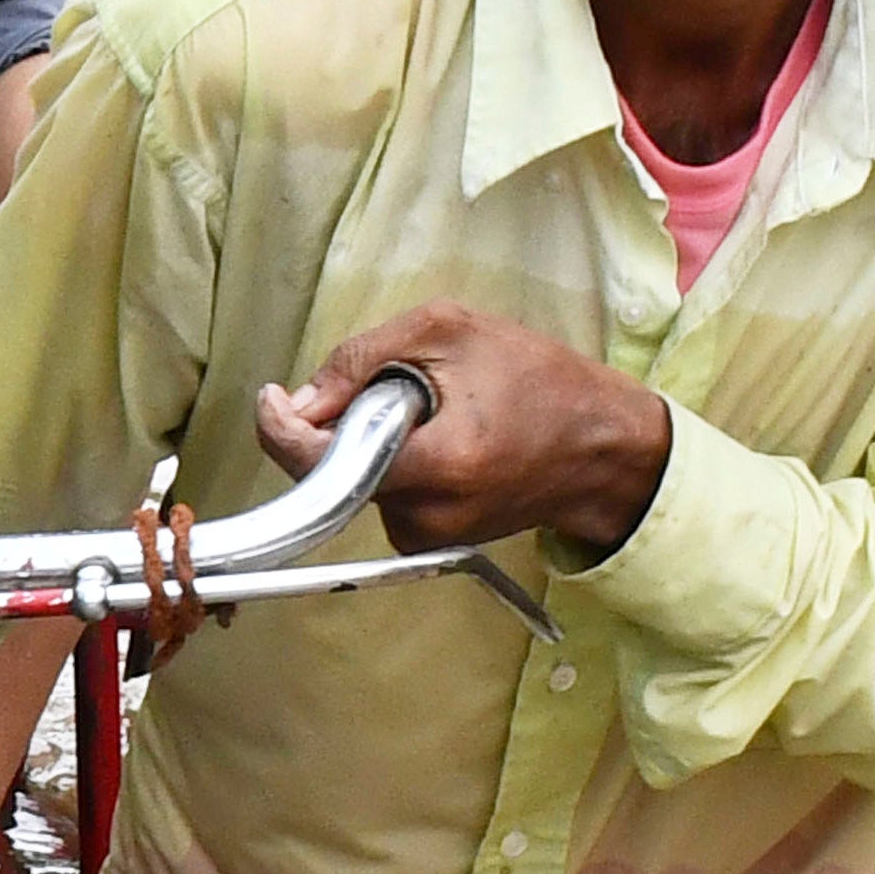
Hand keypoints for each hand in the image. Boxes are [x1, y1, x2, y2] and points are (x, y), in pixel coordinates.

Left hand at [257, 302, 668, 561]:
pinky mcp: (431, 542)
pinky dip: (392, 460)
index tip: (273, 398)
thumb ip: (363, 358)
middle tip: (404, 387)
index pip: (322, 463)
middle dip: (345, 422)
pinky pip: (380, 493)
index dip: (282, 429)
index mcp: (438, 465)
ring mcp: (429, 536)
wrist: (601, 446)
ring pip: (355, 480)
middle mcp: (428, 516)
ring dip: (372, 440)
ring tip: (438, 412)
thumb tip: (301, 400)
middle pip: (333, 470)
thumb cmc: (540, 380)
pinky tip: (440, 439)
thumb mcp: (450, 332)